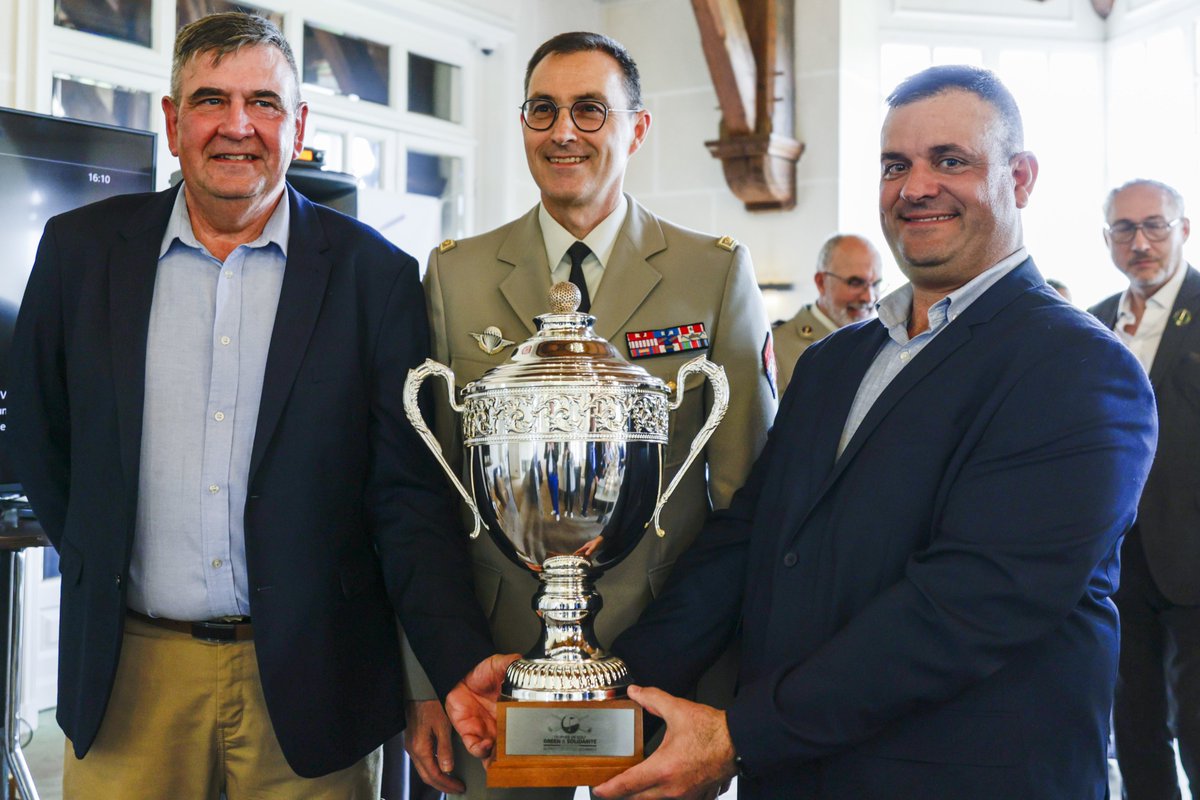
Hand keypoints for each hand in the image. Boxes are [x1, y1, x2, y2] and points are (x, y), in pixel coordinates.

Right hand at [403, 699, 463, 793]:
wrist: (419, 691)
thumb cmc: (431, 705)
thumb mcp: (442, 726)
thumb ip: (445, 749)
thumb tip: (448, 769)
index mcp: (420, 748)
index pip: (434, 775)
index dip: (447, 784)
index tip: (459, 787)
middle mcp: (413, 750)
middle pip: (427, 776)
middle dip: (442, 785)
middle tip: (456, 789)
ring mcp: (411, 746)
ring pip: (423, 770)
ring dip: (437, 778)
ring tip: (451, 781)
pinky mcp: (413, 741)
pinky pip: (422, 761)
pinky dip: (432, 769)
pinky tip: (441, 768)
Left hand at [445, 653, 519, 760]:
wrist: (460, 674)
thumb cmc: (481, 672)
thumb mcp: (501, 665)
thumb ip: (514, 664)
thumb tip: (526, 661)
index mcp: (511, 711)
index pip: (523, 729)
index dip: (529, 737)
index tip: (534, 741)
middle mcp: (500, 725)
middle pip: (511, 745)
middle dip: (515, 753)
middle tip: (521, 754)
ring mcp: (485, 731)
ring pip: (494, 753)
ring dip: (499, 757)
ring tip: (504, 755)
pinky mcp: (469, 734)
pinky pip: (475, 748)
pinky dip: (481, 750)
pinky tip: (486, 745)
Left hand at [593, 685, 737, 799]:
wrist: (741, 742)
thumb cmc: (713, 730)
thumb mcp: (677, 709)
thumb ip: (653, 699)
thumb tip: (636, 692)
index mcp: (662, 768)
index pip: (627, 785)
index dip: (608, 789)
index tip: (598, 789)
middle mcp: (672, 788)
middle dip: (623, 795)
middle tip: (613, 786)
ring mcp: (686, 795)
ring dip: (643, 796)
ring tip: (635, 785)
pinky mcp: (699, 796)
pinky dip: (665, 796)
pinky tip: (663, 786)